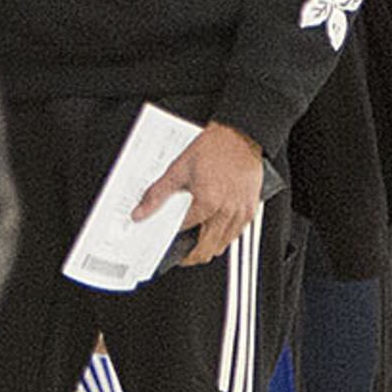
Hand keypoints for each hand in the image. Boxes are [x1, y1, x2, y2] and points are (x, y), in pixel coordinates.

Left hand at [143, 122, 267, 268]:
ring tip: (196, 246)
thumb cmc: (214, 148)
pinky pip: (237, 234)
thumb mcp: (178, 169)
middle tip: (181, 255)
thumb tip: (140, 212)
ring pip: (223, 245)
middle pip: (206, 247)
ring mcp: (241, 212)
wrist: (240, 136)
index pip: (184, 230)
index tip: (166, 239)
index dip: (172, 238)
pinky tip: (214, 232)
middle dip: (191, 256)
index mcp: (208, 202)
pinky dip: (224, 237)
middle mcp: (227, 211)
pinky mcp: (251, 209)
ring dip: (209, 248)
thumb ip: (157, 195)